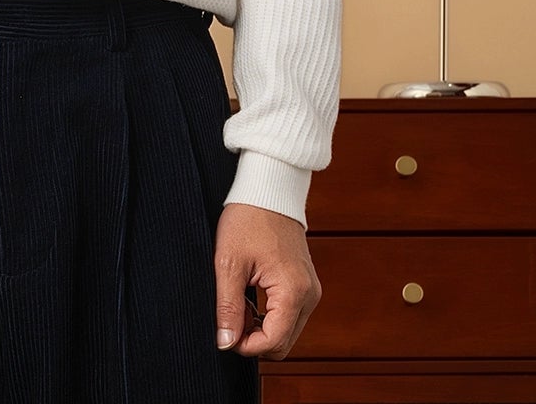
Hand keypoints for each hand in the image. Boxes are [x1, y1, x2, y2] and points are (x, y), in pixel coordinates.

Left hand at [213, 202, 320, 360]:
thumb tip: (225, 342)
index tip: (225, 332)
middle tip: (229, 313)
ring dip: (260, 326)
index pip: (274, 342)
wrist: (268, 188)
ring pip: (286, 331)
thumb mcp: (229, 262)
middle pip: (283, 343)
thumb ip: (227, 306)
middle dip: (253, 338)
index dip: (246, 346)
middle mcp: (309, 295)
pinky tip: (248, 295)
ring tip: (237, 299)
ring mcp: (310, 290)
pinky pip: (289, 315)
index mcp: (293, 291)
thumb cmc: (248, 217)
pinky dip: (268, 314)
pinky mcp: (305, 285)